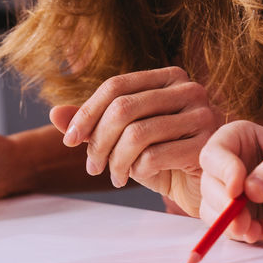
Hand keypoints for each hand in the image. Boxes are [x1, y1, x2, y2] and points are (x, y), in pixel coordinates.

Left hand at [50, 66, 221, 215]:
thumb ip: (95, 123)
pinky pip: (154, 156)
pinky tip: (134, 177)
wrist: (202, 185)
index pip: (117, 86)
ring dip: (115, 161)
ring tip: (113, 176)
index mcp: (169, 77)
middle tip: (92, 166)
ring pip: (136, 134)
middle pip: (123, 108)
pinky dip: (136, 171)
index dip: (86, 113)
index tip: (68, 140)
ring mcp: (202, 115)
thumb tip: (55, 113)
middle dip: (98, 142)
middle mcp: (189, 89)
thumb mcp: (125, 138)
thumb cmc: (163, 157)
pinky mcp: (206, 145)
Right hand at [198, 120, 262, 242]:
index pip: (216, 151)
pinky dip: (241, 235)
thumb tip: (250, 189)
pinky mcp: (244, 219)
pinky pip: (228, 230)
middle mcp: (235, 165)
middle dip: (222, 204)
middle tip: (242, 221)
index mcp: (244, 139)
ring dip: (229, 224)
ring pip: (213, 209)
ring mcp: (237, 195)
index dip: (221, 169)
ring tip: (256, 230)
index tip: (237, 189)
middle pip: (209, 183)